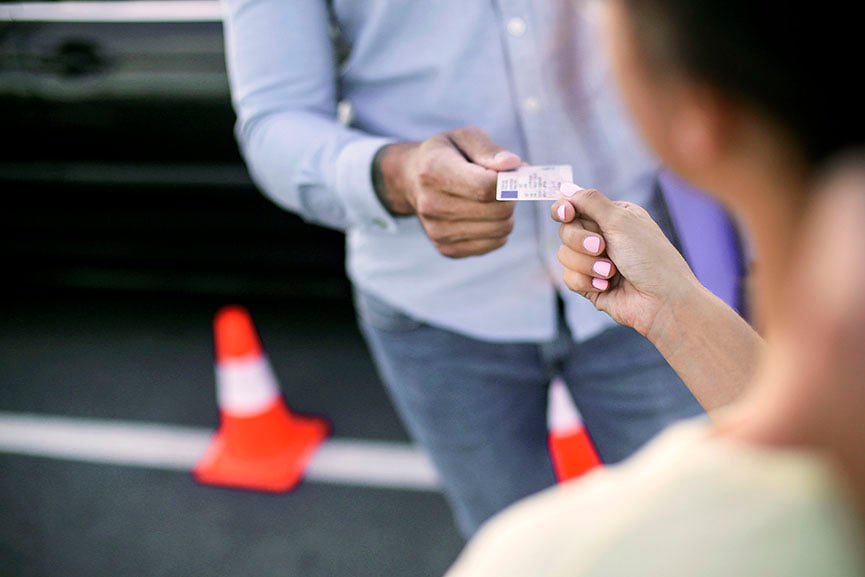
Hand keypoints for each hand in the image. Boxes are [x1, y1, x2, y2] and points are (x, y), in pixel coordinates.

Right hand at [375, 126, 521, 257]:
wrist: (412, 180)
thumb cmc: (447, 155)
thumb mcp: (464, 138)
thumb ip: (489, 150)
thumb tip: (513, 165)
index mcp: (434, 171)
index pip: (485, 186)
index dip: (509, 182)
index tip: (514, 174)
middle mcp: (432, 205)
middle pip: (498, 210)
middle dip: (510, 196)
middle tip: (502, 185)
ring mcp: (437, 231)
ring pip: (501, 229)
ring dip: (505, 213)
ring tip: (490, 199)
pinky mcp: (447, 249)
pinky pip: (495, 243)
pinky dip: (498, 229)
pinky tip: (483, 214)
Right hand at [551, 183, 699, 336]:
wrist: (663, 301)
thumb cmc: (650, 257)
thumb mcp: (621, 220)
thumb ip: (590, 201)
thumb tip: (565, 187)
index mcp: (612, 217)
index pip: (575, 207)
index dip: (564, 209)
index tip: (566, 213)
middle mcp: (602, 237)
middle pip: (566, 231)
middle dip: (581, 241)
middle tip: (602, 247)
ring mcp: (595, 262)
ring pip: (564, 255)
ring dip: (587, 264)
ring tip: (611, 272)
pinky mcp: (590, 285)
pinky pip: (569, 278)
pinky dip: (586, 281)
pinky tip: (607, 285)